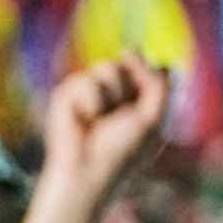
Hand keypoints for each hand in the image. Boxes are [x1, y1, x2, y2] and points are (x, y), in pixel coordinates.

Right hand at [7, 52, 169, 222]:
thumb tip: (129, 50)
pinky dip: (88, 102)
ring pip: (106, 67)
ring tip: (99, 121)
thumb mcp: (153, 118)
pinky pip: (83, 80)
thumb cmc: (121, 153)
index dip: (148, 78)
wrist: (85, 172)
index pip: (149, 66)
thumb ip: (156, 82)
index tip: (143, 106)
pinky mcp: (66, 95)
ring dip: (109, 96)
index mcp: (137, 97)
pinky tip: (82, 121)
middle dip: (128, 88)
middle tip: (120, 118)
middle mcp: (113, 92)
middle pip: (128, 60)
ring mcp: (89, 92)